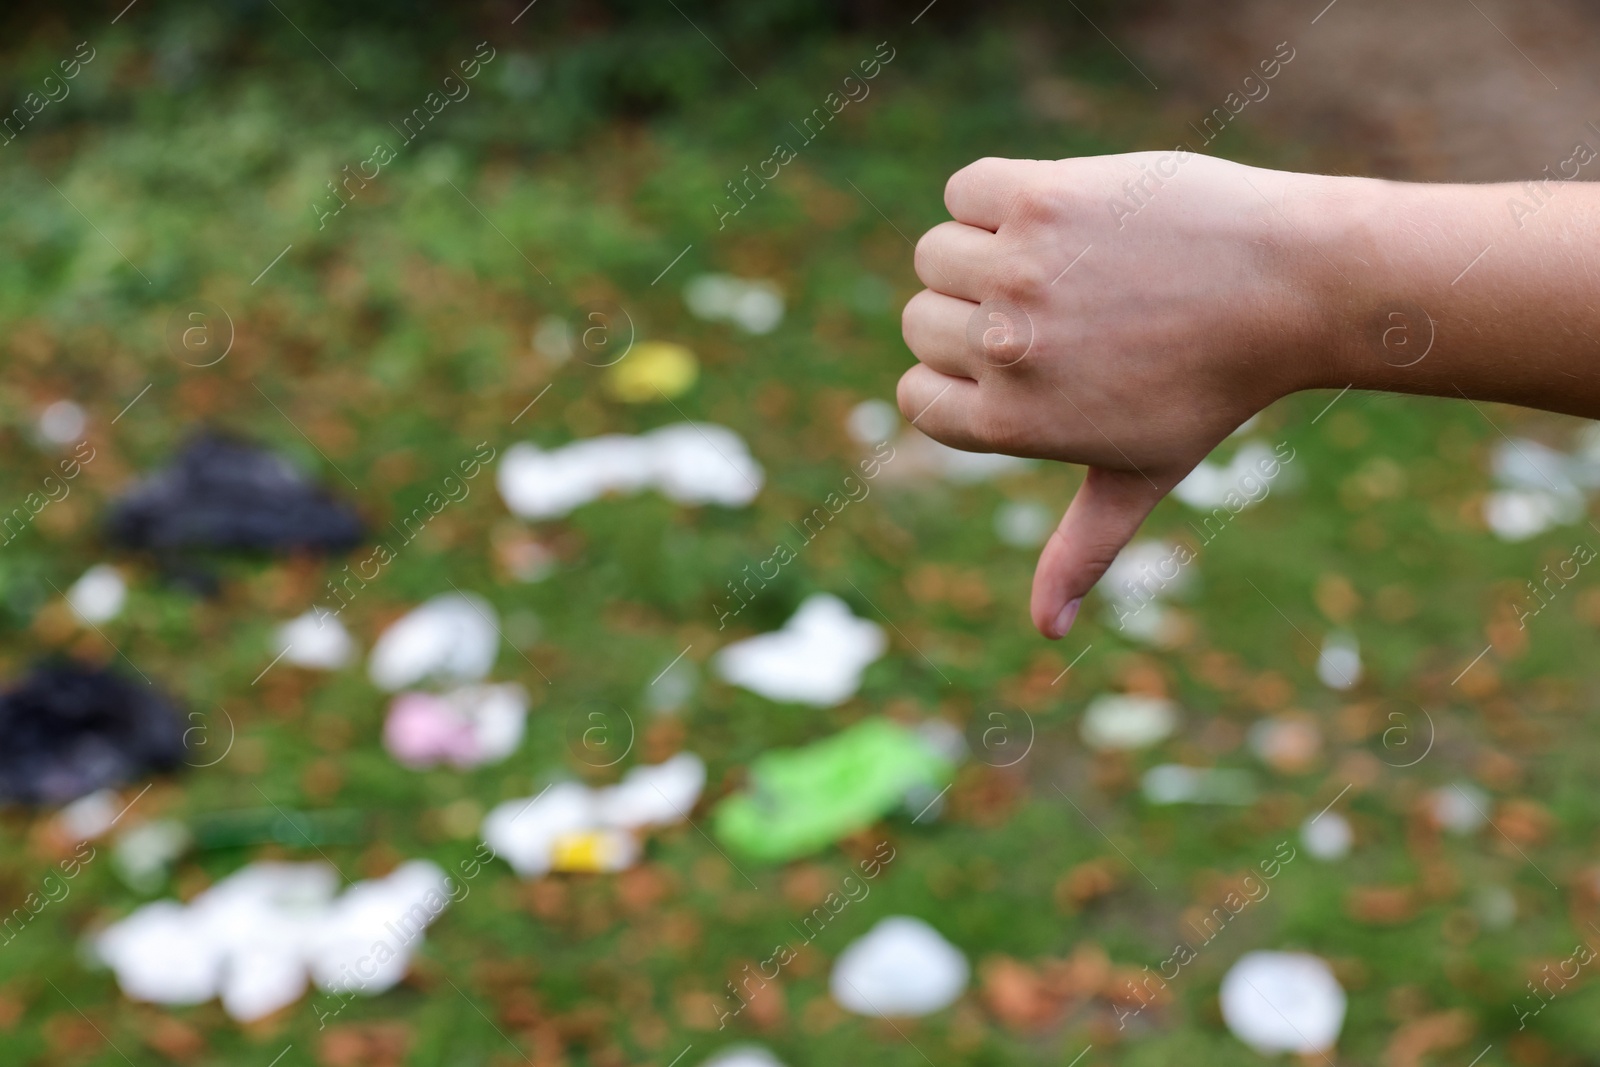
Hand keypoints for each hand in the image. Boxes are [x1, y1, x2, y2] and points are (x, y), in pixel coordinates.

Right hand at [898, 152, 1343, 637]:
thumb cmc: (1213, 388)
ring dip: (979, 250)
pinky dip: (992, 194)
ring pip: (936, 253)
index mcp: (1013, 425)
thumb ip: (1079, 548)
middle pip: (922, 323)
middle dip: (973, 313)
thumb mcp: (1138, 475)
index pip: (918, 397)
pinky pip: (967, 189)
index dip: (962, 377)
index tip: (1024, 359)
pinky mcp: (1042, 199)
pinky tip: (1050, 211)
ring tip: (1059, 259)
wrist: (1290, 286)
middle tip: (1061, 306)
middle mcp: (1006, 353)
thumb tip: (1049, 631)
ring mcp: (1021, 274)